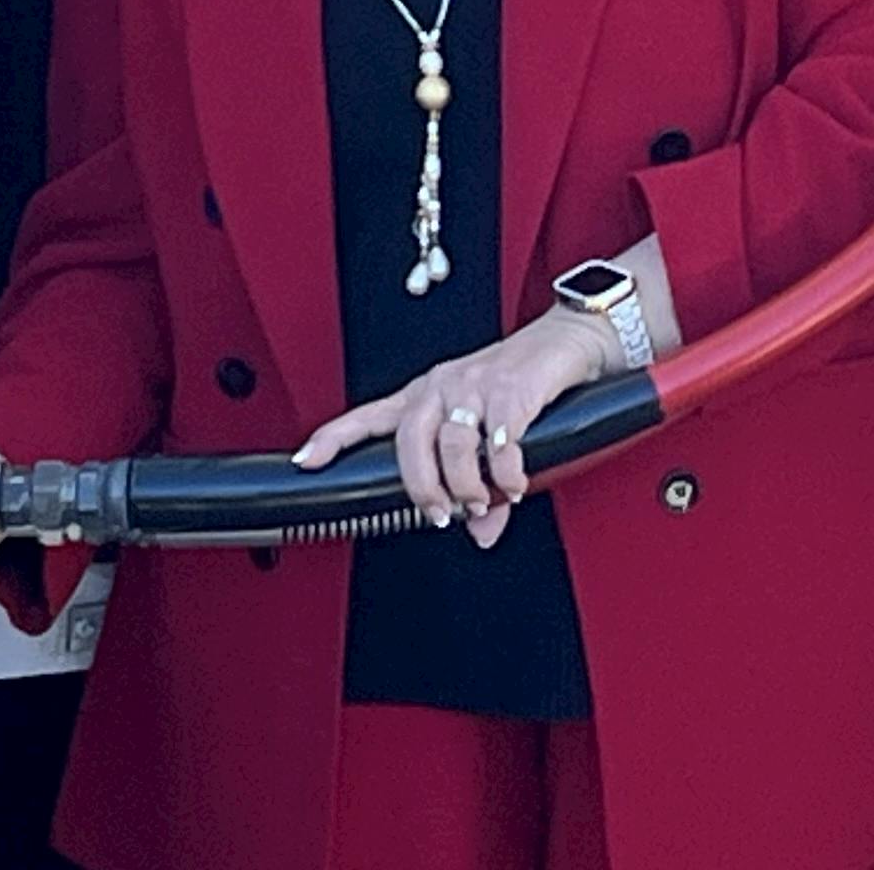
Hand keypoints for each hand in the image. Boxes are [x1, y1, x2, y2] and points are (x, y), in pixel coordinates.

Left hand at [291, 310, 616, 546]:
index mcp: (427, 394)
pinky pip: (499, 441)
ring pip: (452, 445)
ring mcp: (476, 384)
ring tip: (483, 502)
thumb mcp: (492, 436)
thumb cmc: (523, 384)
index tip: (305, 460)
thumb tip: (482, 532)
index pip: (370, 416)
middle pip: (410, 439)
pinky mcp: (511, 389)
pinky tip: (515, 483)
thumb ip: (481, 484)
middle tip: (440, 515)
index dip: (334, 437)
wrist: (568, 341)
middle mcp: (443, 385)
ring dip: (467, 484)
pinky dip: (507, 473)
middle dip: (422, 486)